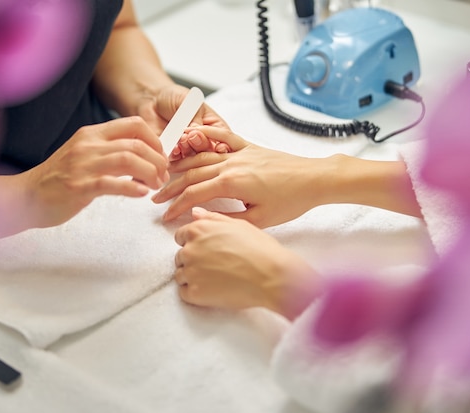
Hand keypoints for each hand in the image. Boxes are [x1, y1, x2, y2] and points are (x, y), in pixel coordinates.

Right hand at [22, 116, 168, 226]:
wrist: (26, 196)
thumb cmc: (59, 179)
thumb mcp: (84, 155)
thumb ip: (109, 152)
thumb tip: (142, 156)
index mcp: (91, 134)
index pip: (134, 125)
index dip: (155, 140)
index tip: (161, 156)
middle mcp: (88, 145)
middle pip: (136, 144)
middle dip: (157, 160)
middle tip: (163, 176)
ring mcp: (83, 165)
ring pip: (128, 159)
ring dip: (149, 173)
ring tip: (155, 185)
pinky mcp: (79, 187)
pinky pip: (112, 183)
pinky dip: (131, 188)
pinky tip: (141, 194)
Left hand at [134, 84, 230, 158]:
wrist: (152, 99)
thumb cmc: (175, 97)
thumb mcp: (190, 103)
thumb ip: (196, 119)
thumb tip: (198, 133)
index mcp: (214, 128)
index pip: (223, 141)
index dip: (222, 145)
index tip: (218, 146)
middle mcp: (203, 141)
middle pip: (209, 152)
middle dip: (201, 145)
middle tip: (192, 136)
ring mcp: (188, 149)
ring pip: (194, 159)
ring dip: (188, 150)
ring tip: (182, 139)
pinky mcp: (173, 154)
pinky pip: (176, 160)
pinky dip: (176, 154)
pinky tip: (174, 147)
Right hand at [152, 126, 338, 227]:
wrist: (314, 179)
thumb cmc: (290, 201)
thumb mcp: (258, 219)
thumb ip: (225, 218)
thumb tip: (198, 217)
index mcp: (231, 182)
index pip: (193, 195)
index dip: (176, 206)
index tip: (163, 216)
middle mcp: (231, 164)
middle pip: (191, 174)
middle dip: (171, 187)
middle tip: (156, 196)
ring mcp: (239, 153)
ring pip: (201, 157)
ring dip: (181, 165)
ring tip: (166, 173)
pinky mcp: (249, 147)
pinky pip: (222, 139)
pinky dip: (205, 136)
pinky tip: (191, 136)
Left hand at [174, 207, 317, 318]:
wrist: (271, 275)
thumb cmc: (260, 248)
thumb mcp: (238, 225)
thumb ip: (212, 218)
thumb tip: (195, 213)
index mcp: (198, 230)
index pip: (181, 236)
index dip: (194, 243)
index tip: (207, 250)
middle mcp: (190, 249)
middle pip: (180, 256)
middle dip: (194, 261)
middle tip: (216, 266)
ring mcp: (191, 272)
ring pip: (181, 275)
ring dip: (194, 277)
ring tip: (216, 279)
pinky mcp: (195, 293)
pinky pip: (185, 293)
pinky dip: (196, 294)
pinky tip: (213, 290)